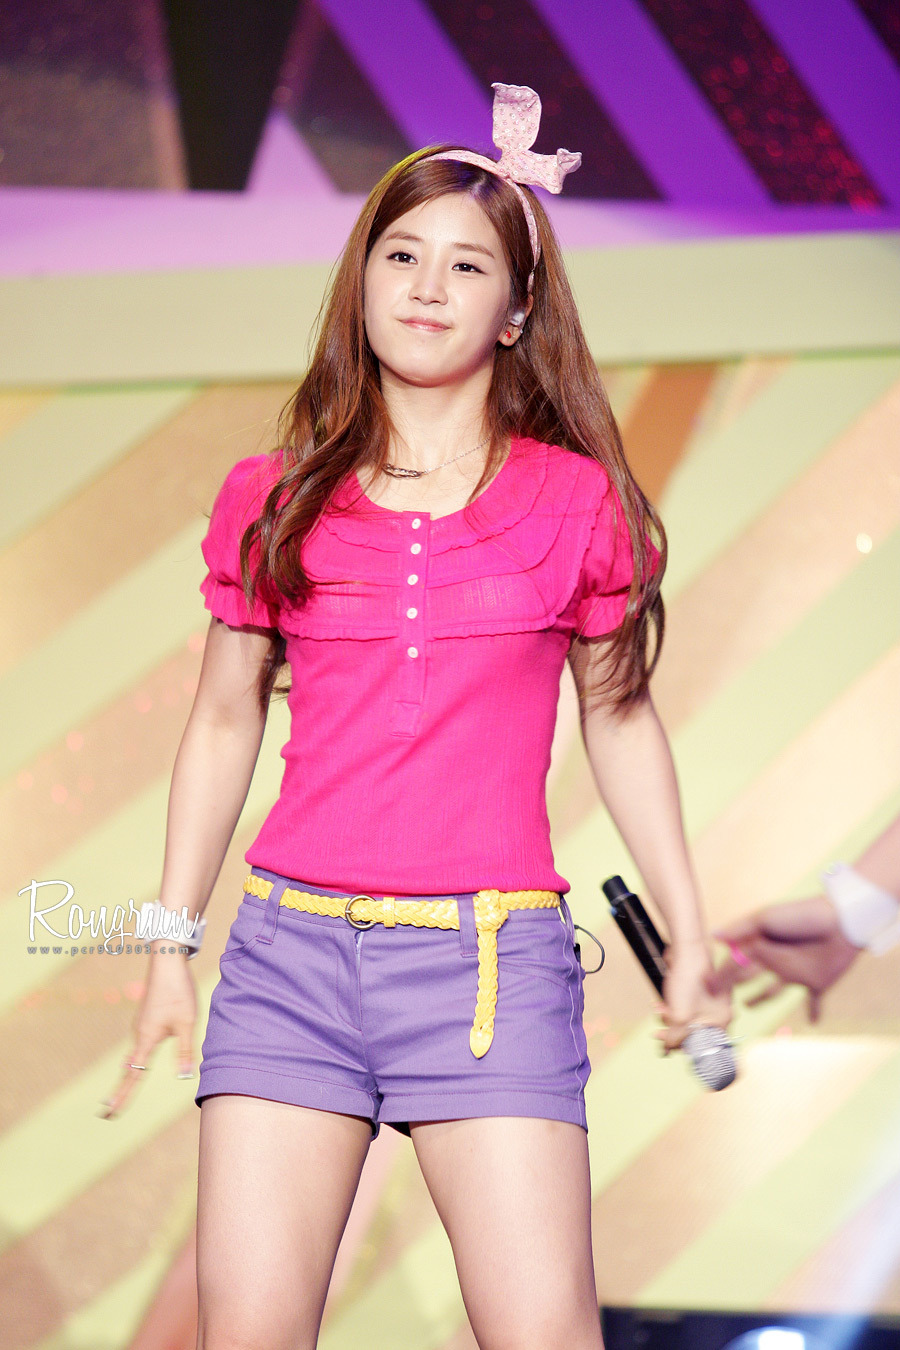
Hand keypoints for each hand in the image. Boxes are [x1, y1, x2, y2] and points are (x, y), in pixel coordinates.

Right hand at [99, 952, 196, 1118]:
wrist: (167, 962)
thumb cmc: (178, 992)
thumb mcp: (186, 1023)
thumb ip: (185, 1051)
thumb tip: (184, 1077)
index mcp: (147, 1038)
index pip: (134, 1074)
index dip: (123, 1095)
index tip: (109, 1112)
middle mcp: (139, 1034)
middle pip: (130, 1069)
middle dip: (122, 1091)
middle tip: (108, 1112)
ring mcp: (141, 1025)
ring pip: (136, 1055)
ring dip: (131, 1074)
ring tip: (122, 1095)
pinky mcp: (146, 1017)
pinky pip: (142, 1043)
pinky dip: (139, 1058)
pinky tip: (140, 1061)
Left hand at [656, 940, 731, 1051]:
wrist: (687, 950)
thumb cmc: (688, 981)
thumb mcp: (679, 1016)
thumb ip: (674, 1037)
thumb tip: (666, 1051)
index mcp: (721, 1021)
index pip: (705, 1047)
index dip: (684, 1048)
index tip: (668, 1048)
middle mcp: (719, 1013)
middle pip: (695, 1033)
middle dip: (674, 1031)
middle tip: (658, 1032)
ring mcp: (710, 1001)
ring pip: (687, 1019)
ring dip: (670, 1018)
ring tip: (658, 1011)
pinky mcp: (700, 992)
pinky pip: (685, 1006)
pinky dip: (672, 1007)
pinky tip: (660, 1003)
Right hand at [710, 896, 858, 1021]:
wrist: (840, 922)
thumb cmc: (800, 915)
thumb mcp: (766, 918)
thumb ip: (740, 929)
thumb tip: (712, 935)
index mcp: (761, 945)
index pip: (735, 963)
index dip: (720, 974)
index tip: (705, 984)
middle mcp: (775, 960)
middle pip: (749, 977)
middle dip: (731, 986)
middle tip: (716, 998)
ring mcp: (795, 973)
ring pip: (773, 991)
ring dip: (761, 998)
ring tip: (749, 1006)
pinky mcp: (817, 982)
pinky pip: (815, 1001)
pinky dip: (815, 1011)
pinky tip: (813, 1022)